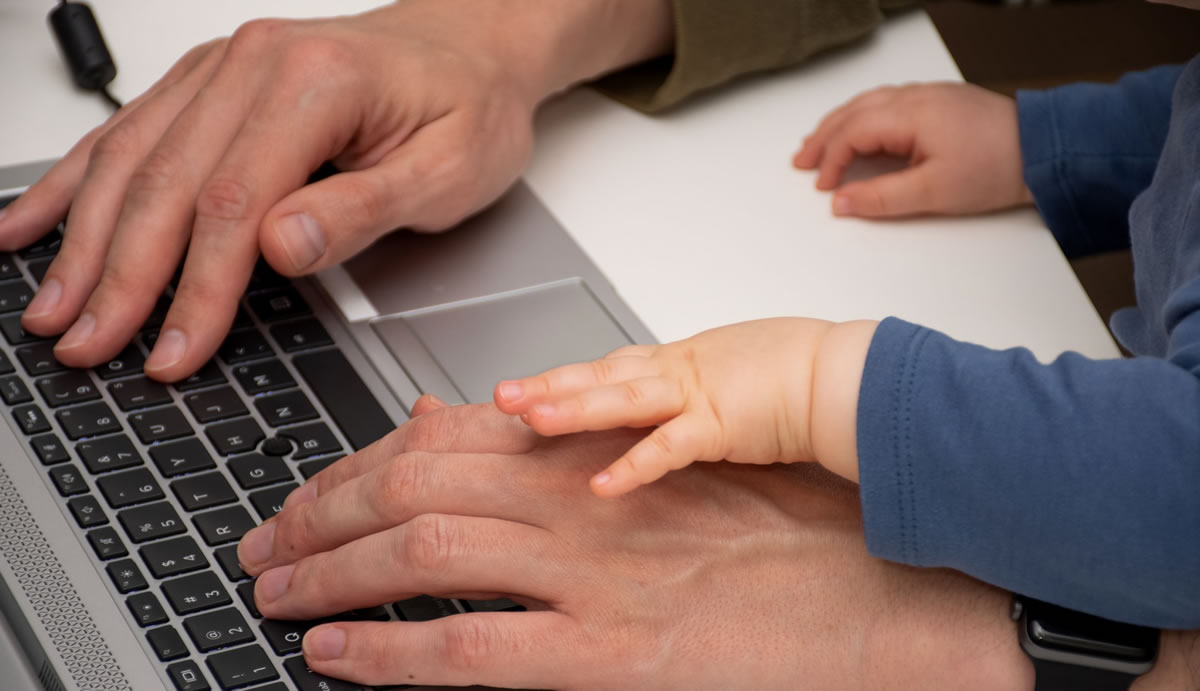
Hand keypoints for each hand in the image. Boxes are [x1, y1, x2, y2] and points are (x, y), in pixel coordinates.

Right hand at [0, 0, 672, 380]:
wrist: (473, 45)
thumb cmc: (470, 104)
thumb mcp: (449, 169)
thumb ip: (364, 209)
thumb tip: (282, 247)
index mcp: (315, 83)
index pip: (233, 202)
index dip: (196, 288)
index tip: (173, 349)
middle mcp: (255, 64)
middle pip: (166, 182)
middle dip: (119, 276)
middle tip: (83, 344)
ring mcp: (226, 69)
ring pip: (132, 158)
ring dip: (84, 237)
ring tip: (48, 306)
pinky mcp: (214, 82)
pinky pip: (129, 131)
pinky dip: (80, 181)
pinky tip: (38, 220)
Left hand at [236, 402, 1034, 689]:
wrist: (893, 594)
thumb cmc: (799, 530)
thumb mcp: (690, 468)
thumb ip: (578, 446)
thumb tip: (472, 426)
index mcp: (601, 453)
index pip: (441, 437)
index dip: (356, 462)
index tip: (314, 487)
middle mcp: (582, 502)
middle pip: (411, 485)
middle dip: (318, 512)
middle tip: (267, 541)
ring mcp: (591, 576)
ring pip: (420, 551)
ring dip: (329, 570)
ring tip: (274, 590)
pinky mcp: (610, 655)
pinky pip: (467, 648)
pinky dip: (387, 650)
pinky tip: (334, 656)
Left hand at [493, 318, 876, 495]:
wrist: (844, 375)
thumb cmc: (800, 372)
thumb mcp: (732, 374)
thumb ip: (694, 392)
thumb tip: (676, 408)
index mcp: (679, 361)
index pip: (610, 369)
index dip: (566, 378)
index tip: (526, 389)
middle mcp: (678, 371)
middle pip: (600, 375)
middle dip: (547, 385)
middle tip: (501, 396)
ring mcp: (697, 395)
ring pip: (622, 398)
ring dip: (573, 407)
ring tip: (530, 417)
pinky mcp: (722, 424)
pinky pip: (670, 447)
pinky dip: (634, 466)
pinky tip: (600, 485)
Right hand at [793, 82, 1033, 218]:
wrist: (1042, 150)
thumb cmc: (996, 167)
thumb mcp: (933, 192)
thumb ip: (881, 198)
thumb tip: (841, 202)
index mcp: (909, 114)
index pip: (852, 133)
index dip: (831, 161)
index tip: (823, 187)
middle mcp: (914, 96)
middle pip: (853, 112)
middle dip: (823, 137)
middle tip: (801, 162)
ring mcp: (928, 95)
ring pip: (868, 103)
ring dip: (839, 124)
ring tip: (819, 145)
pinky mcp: (940, 101)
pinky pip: (887, 102)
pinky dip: (862, 117)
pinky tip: (860, 130)